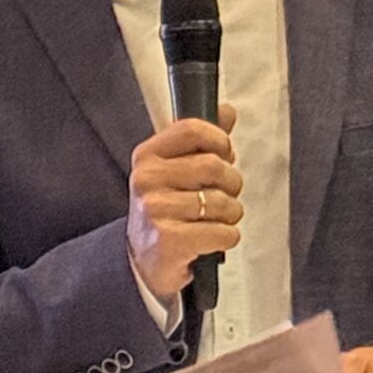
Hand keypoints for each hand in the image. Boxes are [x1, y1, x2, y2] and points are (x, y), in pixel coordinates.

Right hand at [127, 103, 241, 304]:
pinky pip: (223, 232)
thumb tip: (227, 111)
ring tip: (214, 220)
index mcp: (147, 157)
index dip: (219, 141)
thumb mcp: (174, 171)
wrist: (142, 262)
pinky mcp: (169, 241)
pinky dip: (226, 237)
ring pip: (223, 202)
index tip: (224, 154)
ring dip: (230, 214)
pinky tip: (210, 240)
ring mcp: (156, 210)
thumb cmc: (164, 212)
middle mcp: (146, 180)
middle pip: (214, 166)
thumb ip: (201, 140)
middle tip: (222, 195)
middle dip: (231, 184)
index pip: (192, 130)